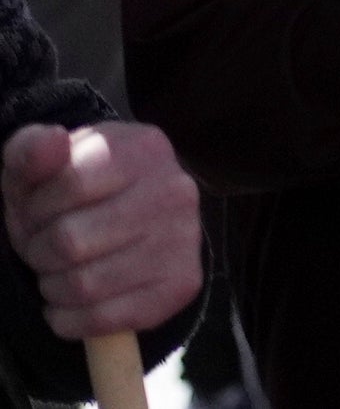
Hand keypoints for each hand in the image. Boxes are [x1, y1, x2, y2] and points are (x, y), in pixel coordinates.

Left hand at [0, 121, 197, 340]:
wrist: (121, 222)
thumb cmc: (70, 194)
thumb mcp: (42, 167)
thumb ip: (31, 149)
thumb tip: (49, 142)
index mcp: (144, 148)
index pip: (71, 183)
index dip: (36, 207)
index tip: (38, 210)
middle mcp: (176, 189)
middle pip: (71, 241)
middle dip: (38, 251)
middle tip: (46, 246)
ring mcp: (185, 239)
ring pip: (83, 286)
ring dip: (52, 287)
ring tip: (61, 271)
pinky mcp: (182, 285)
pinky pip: (104, 320)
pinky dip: (70, 318)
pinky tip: (73, 301)